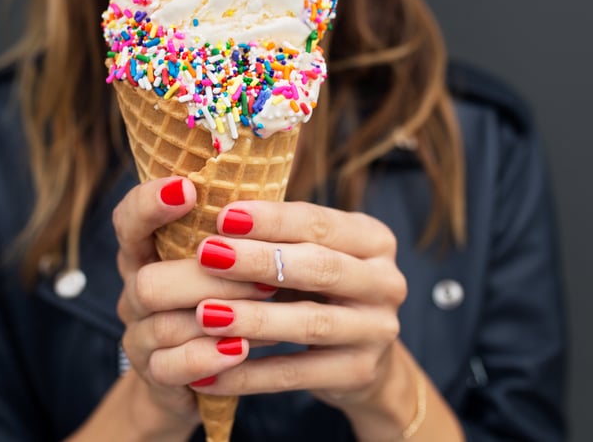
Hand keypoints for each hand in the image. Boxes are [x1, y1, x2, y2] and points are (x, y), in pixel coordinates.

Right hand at [111, 177, 276, 433]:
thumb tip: (265, 200)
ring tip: (268, 313)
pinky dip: (208, 357)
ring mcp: (140, 336)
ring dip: (220, 317)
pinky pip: (170, 367)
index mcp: (147, 253)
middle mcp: (135, 292)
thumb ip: (233, 234)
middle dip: (206, 277)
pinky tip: (241, 350)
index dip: (148, 204)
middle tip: (262, 277)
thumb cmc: (226, 302)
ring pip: (163, 325)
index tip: (186, 189)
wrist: (204, 380)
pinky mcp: (155, 375)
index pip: (128, 221)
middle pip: (149, 281)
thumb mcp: (225, 263)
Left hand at [186, 201, 408, 410]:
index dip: (272, 219)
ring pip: (311, 323)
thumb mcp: (311, 255)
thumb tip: (213, 220)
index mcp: (374, 240)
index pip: (319, 223)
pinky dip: (250, 375)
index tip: (223, 216)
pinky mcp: (359, 373)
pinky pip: (296, 374)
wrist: (364, 358)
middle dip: (260, 261)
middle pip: (320, 268)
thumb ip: (277, 237)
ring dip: (254, 319)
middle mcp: (386, 282)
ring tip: (206, 314)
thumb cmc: (319, 289)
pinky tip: (209, 374)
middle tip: (208, 255)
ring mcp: (378, 330)